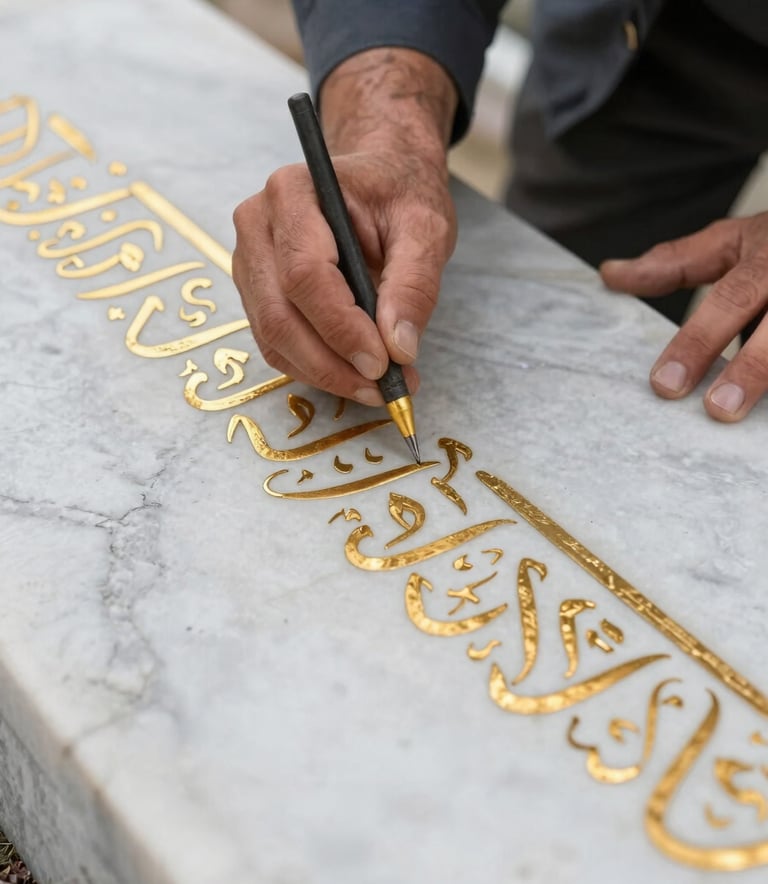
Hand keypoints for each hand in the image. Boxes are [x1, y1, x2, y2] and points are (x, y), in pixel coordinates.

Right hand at [232, 48, 456, 405]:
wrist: (378, 178)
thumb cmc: (398, 194)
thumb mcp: (425, 229)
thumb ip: (414, 285)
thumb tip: (398, 348)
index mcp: (293, 193)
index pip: (305, 275)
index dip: (341, 328)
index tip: (383, 363)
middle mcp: (258, 225)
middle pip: (280, 314)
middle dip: (332, 363)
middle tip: (383, 388)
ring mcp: (249, 260)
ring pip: (274, 337)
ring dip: (324, 373)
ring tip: (377, 387)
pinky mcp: (256, 291)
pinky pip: (276, 343)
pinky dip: (314, 368)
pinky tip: (353, 374)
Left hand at [600, 211, 767, 420]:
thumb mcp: (732, 241)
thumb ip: (675, 263)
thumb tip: (609, 275)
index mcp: (767, 255)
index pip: (730, 300)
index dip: (697, 342)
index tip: (664, 384)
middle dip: (753, 368)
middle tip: (718, 410)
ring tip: (750, 425)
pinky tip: (767, 430)